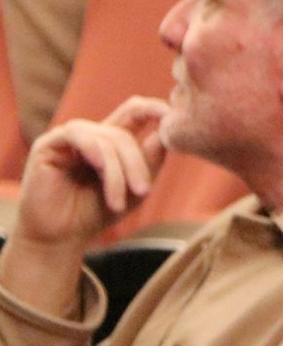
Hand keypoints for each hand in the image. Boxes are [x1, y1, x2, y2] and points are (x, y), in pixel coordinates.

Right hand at [12, 97, 167, 247]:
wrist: (60, 238)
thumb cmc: (96, 213)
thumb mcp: (135, 188)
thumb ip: (151, 159)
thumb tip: (167, 131)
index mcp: (111, 141)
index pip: (135, 112)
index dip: (154, 108)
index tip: (172, 115)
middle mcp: (90, 135)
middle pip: (123, 133)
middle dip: (136, 162)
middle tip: (143, 191)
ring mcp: (68, 138)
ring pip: (105, 137)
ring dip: (117, 169)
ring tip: (119, 201)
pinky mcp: (47, 144)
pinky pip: (78, 135)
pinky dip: (96, 151)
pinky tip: (100, 169)